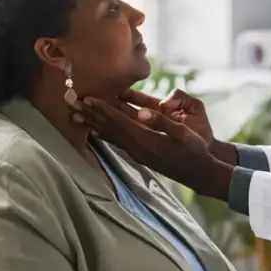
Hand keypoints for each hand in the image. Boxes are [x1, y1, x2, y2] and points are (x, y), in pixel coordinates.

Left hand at [77, 96, 233, 199]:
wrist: (198, 172)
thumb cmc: (194, 149)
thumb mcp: (182, 132)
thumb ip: (161, 121)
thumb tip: (142, 111)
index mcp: (145, 139)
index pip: (119, 121)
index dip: (102, 108)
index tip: (87, 98)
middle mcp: (136, 147)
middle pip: (108, 127)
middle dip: (91, 114)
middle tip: (72, 103)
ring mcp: (136, 152)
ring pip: (109, 135)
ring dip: (92, 124)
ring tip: (76, 116)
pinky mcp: (139, 154)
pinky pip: (116, 141)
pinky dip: (103, 133)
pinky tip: (95, 130)